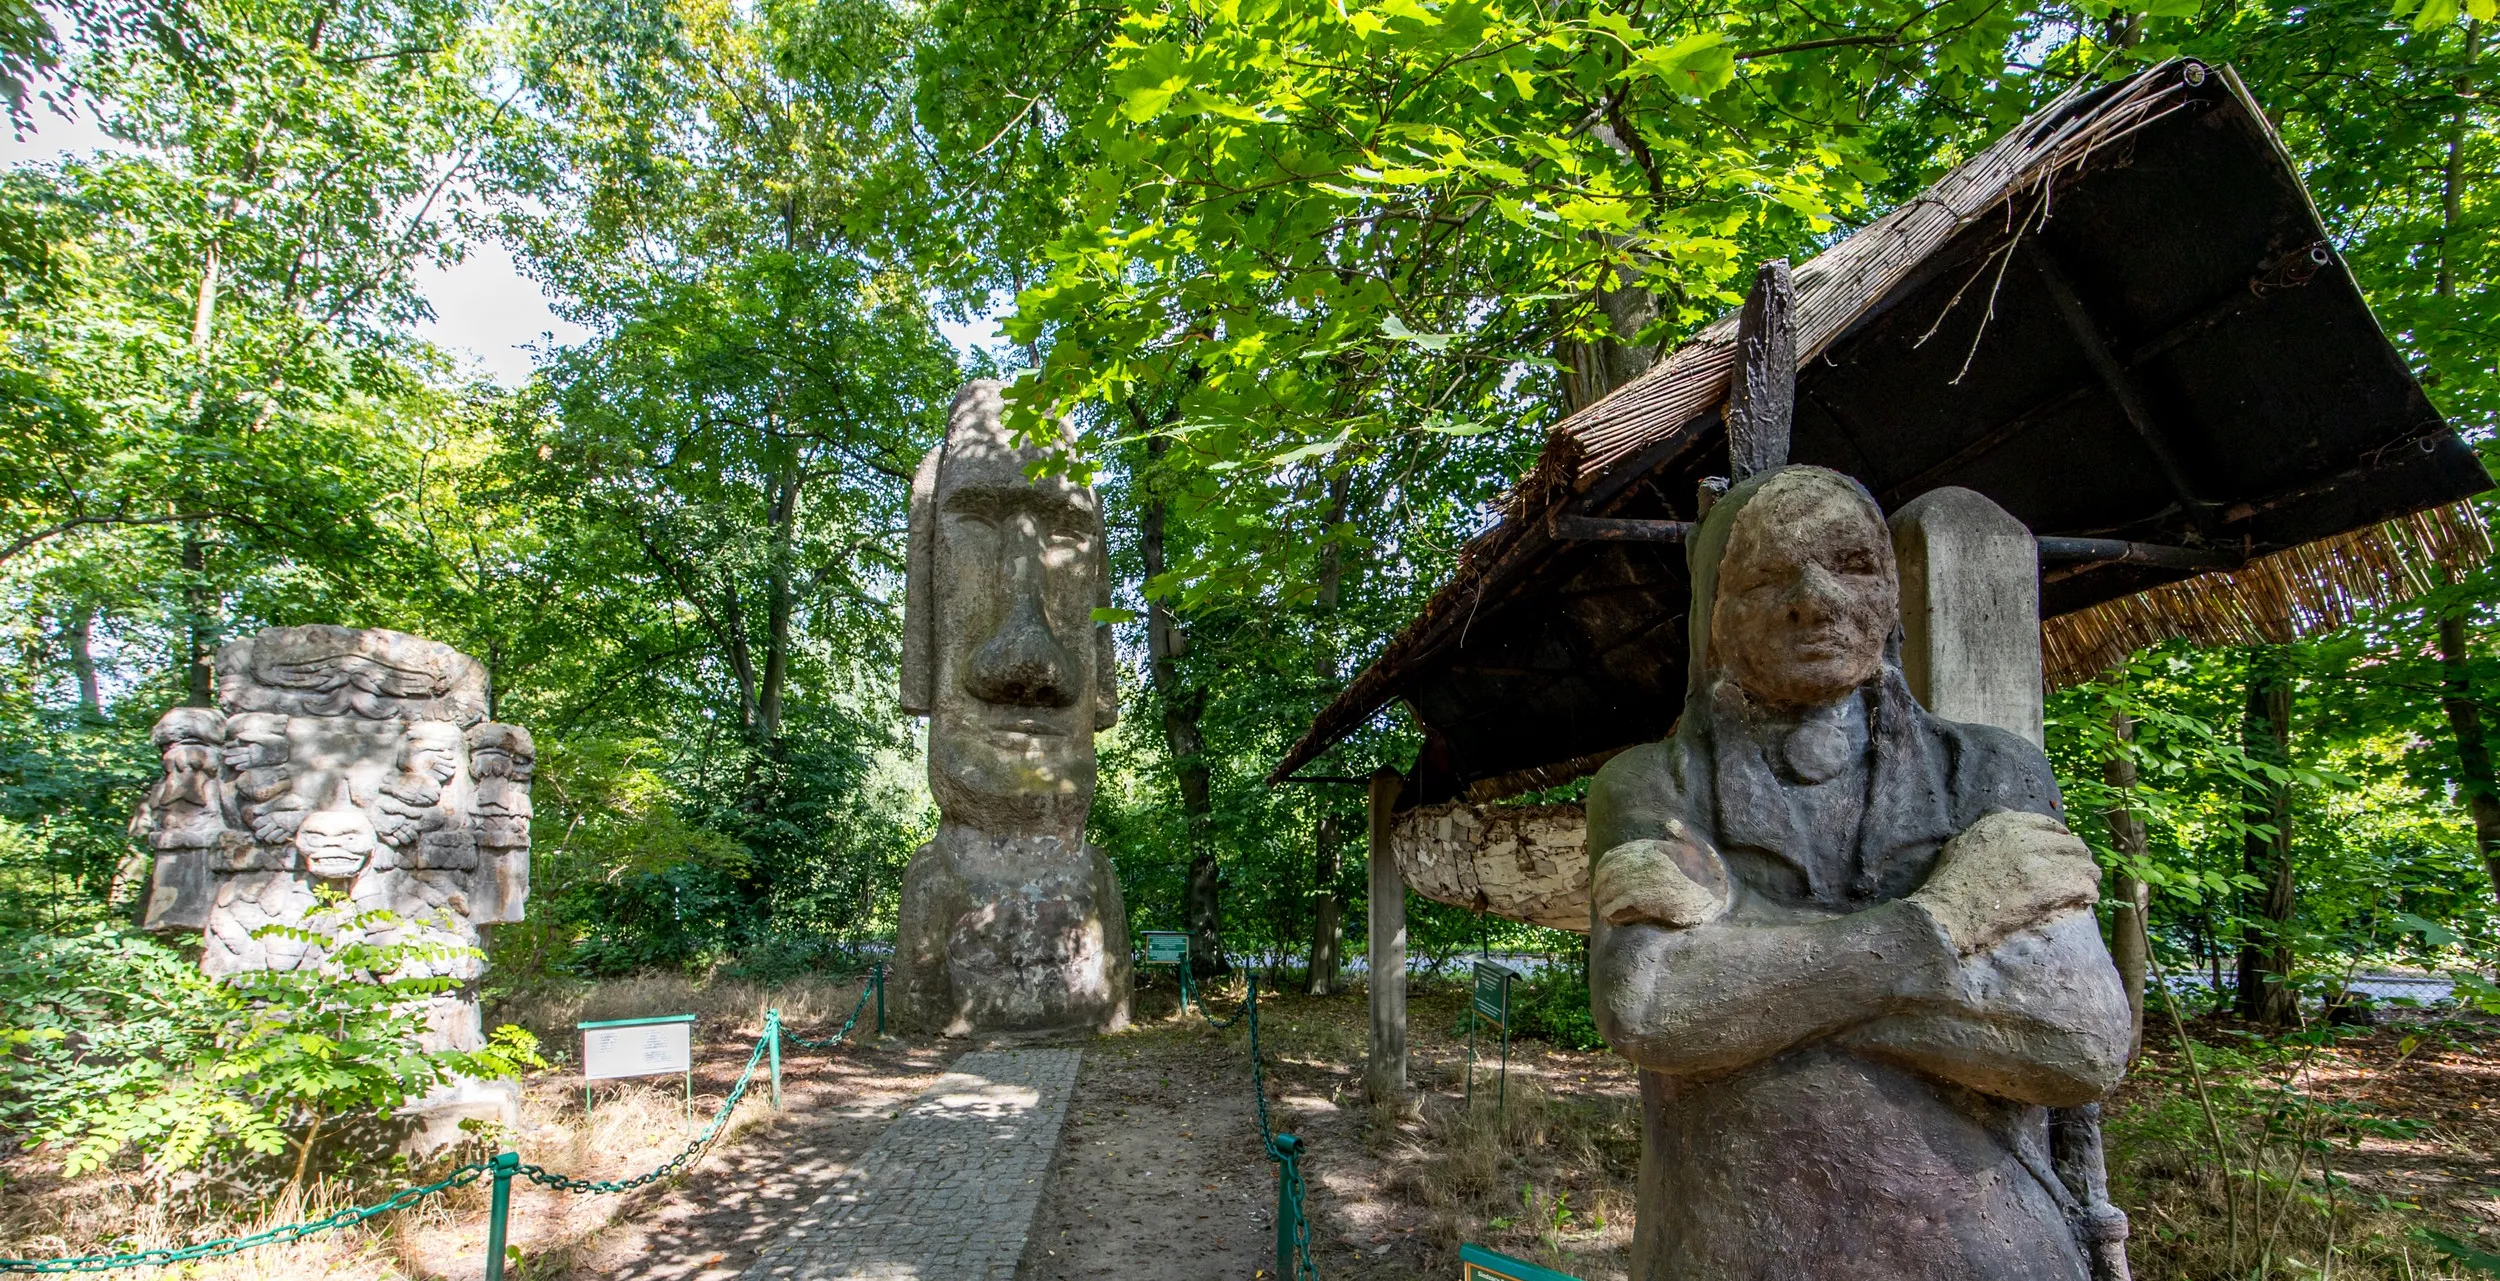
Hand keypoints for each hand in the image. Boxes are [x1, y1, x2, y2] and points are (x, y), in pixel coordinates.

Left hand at [1592, 822, 1730, 928]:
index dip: (1605, 867)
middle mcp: (1645, 863)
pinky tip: (1608, 917)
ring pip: (1612, 889)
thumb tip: (1671, 822)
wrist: (1715, 896)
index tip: (1601, 875)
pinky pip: (1620, 904)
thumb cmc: (1708, 875)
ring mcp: (1644, 880)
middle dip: (1601, 884)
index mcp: (1652, 851)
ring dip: (1603, 899)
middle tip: (1598, 894)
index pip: (1617, 855)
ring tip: (1601, 907)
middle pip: (1611, 873)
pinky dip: (1611, 911)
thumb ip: (1682, 835)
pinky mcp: (1645, 899)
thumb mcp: (1698, 848)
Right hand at [1908, 809, 2100, 955]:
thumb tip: (2000, 821)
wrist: (1948, 914)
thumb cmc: (1949, 884)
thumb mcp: (1962, 844)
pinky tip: (2085, 901)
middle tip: (2079, 874)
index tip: (2063, 852)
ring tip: (2086, 888)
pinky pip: (2082, 885)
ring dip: (2086, 876)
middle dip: (2077, 859)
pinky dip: (2087, 893)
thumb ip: (1986, 833)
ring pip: (2082, 863)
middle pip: (2070, 844)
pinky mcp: (2048, 886)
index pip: (2049, 825)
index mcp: (2004, 823)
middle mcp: (2024, 837)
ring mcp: (2038, 861)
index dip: (2060, 839)